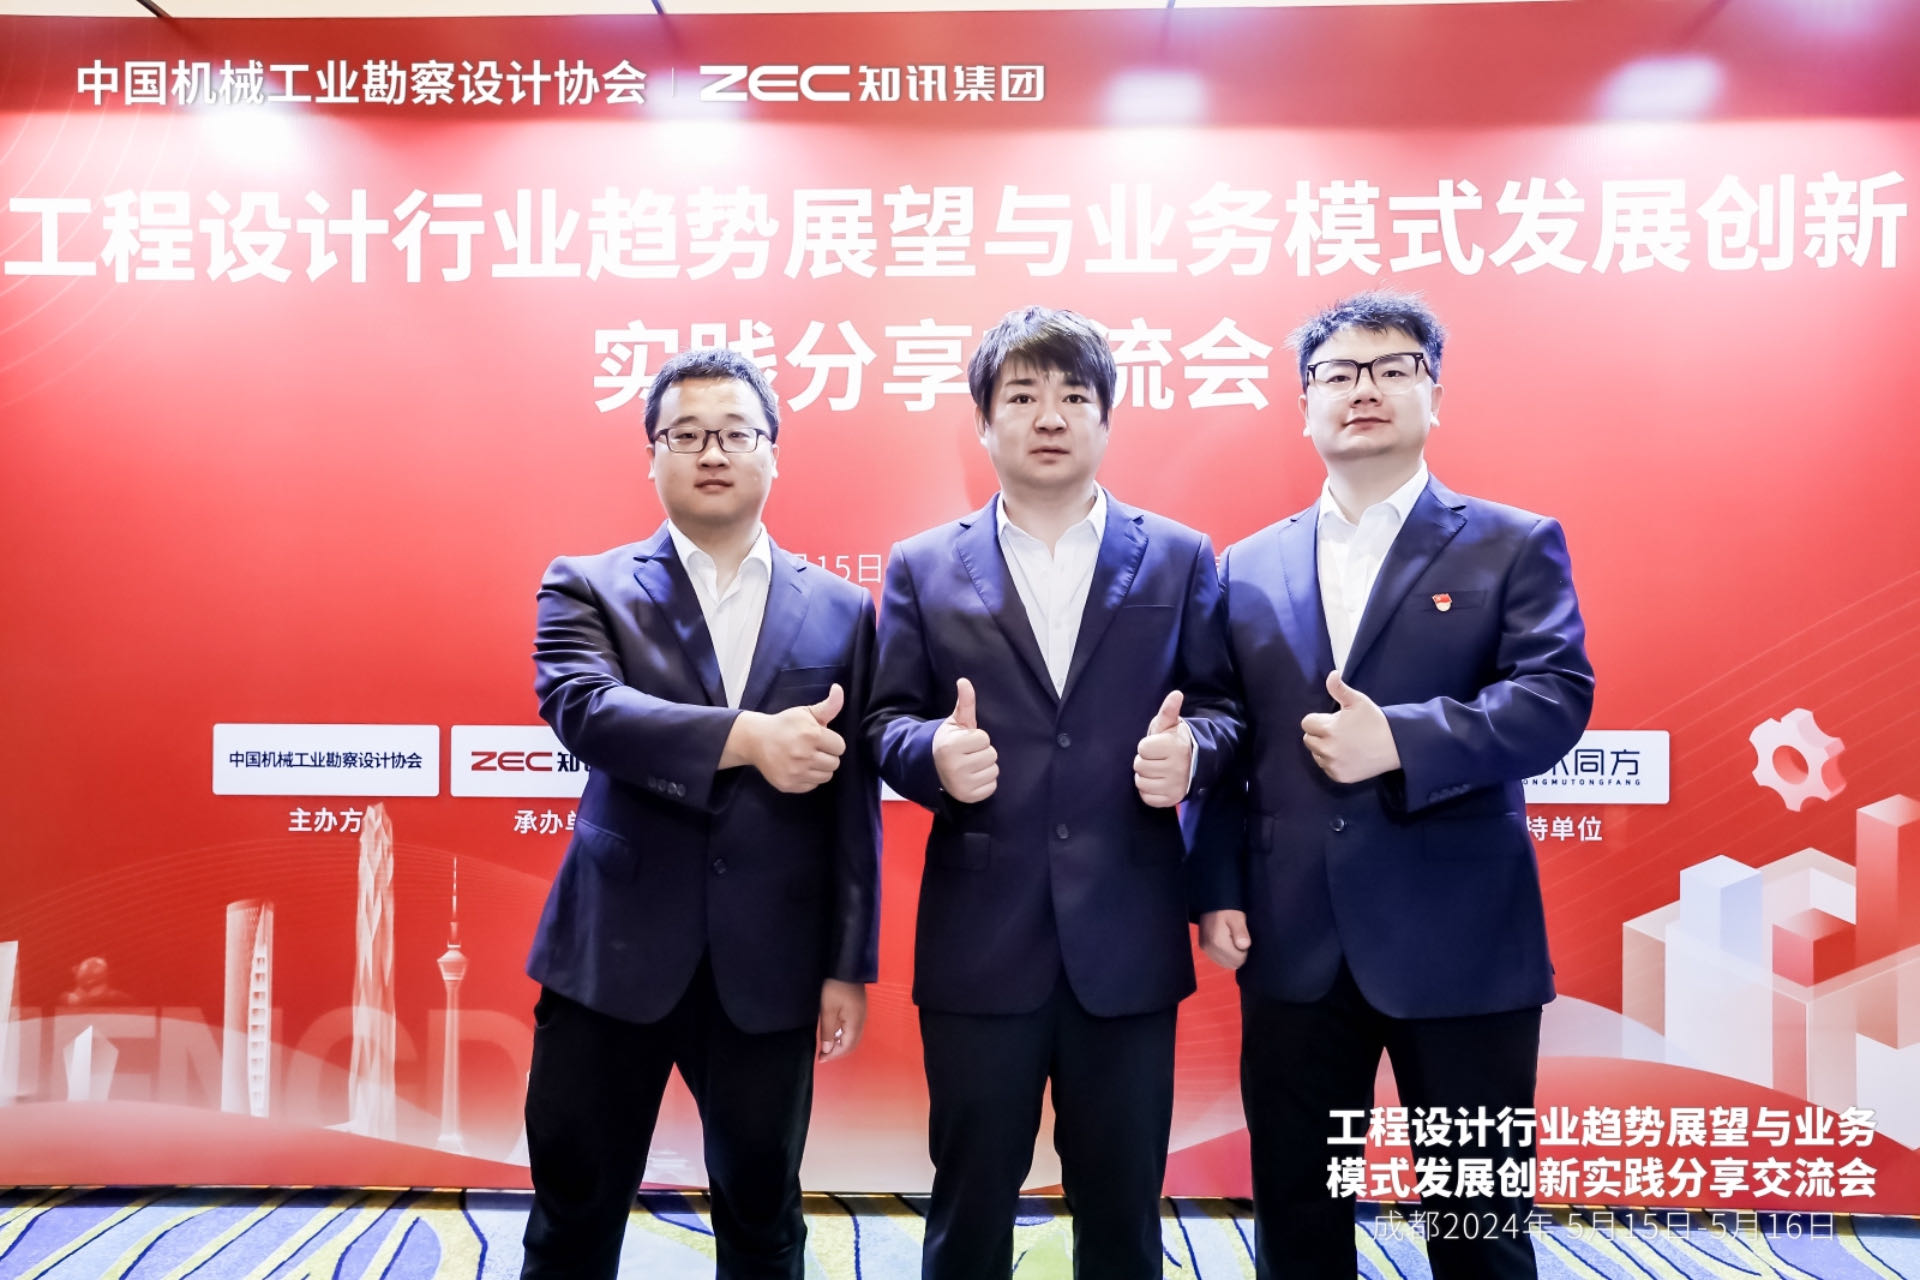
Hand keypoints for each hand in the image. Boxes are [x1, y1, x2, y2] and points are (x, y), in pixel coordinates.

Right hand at [736, 684, 846, 792]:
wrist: (755, 739)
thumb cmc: (785, 724)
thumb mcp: (805, 712)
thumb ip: (828, 705)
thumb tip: (839, 689)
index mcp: (811, 735)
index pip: (840, 746)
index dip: (832, 741)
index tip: (821, 738)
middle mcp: (804, 755)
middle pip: (835, 763)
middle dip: (827, 755)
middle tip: (814, 748)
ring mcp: (795, 772)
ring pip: (826, 776)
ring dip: (820, 767)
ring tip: (808, 758)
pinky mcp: (788, 784)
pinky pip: (812, 785)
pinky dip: (809, 778)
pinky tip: (799, 767)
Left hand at [817, 979, 865, 1060]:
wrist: (845, 967)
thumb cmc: (835, 987)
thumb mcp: (827, 1011)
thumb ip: (827, 1032)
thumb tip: (827, 1049)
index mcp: (855, 1023)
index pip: (846, 1047)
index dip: (833, 1055)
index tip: (820, 1058)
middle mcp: (861, 1021)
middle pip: (851, 1044)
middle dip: (837, 1052)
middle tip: (822, 1054)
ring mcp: (861, 1015)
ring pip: (852, 1036)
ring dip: (840, 1043)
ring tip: (826, 1045)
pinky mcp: (858, 1009)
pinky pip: (852, 1028)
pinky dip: (842, 1034)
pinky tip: (833, 1032)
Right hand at [932, 677, 997, 802]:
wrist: (933, 766)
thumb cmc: (949, 741)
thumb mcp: (955, 722)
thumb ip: (965, 703)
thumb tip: (965, 681)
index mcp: (951, 746)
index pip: (984, 738)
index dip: (977, 738)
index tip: (965, 742)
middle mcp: (955, 766)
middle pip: (991, 755)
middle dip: (982, 752)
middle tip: (968, 754)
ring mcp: (961, 784)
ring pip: (993, 771)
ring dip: (985, 767)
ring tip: (970, 765)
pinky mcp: (968, 797)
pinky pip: (991, 787)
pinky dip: (985, 782)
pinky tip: (972, 777)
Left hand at [1133, 690, 1192, 807]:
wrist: (1193, 763)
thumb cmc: (1175, 741)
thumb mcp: (1170, 725)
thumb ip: (1168, 710)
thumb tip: (1176, 694)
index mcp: (1174, 747)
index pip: (1142, 749)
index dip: (1147, 746)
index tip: (1157, 746)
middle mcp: (1176, 768)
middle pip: (1139, 766)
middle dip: (1145, 761)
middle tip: (1157, 758)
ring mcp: (1175, 786)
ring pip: (1141, 783)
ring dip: (1145, 776)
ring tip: (1157, 770)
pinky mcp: (1172, 799)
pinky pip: (1147, 798)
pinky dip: (1148, 791)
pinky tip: (1158, 782)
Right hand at [1198, 909, 1250, 969]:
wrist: (1211, 902)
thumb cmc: (1227, 909)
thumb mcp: (1237, 918)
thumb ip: (1241, 933)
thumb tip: (1244, 946)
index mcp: (1218, 942)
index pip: (1239, 960)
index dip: (1245, 951)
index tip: (1243, 938)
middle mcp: (1209, 948)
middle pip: (1232, 963)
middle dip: (1238, 954)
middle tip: (1238, 938)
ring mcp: (1205, 948)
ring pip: (1226, 963)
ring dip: (1232, 954)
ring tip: (1231, 938)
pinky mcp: (1204, 947)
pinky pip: (1219, 959)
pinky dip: (1225, 954)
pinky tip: (1226, 941)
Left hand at [1300, 671, 1400, 783]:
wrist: (1395, 746)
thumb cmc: (1375, 721)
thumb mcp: (1357, 701)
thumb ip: (1339, 688)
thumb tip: (1332, 674)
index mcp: (1328, 730)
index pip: (1307, 723)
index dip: (1320, 720)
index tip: (1334, 720)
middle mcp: (1327, 750)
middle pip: (1308, 739)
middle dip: (1320, 734)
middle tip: (1340, 731)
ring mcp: (1333, 765)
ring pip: (1316, 754)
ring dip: (1324, 748)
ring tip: (1345, 743)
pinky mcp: (1339, 777)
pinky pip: (1326, 767)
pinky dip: (1332, 762)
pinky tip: (1347, 755)